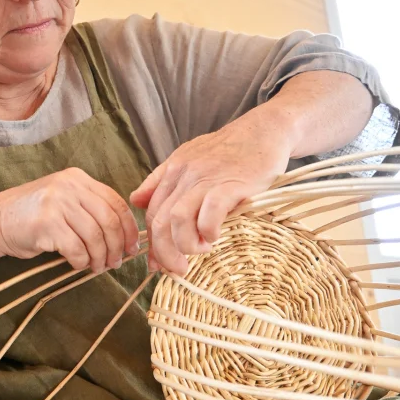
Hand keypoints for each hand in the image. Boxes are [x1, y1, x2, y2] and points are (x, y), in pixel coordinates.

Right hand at [0, 168, 139, 271]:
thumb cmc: (33, 217)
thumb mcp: (64, 202)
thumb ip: (91, 210)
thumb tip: (126, 238)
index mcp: (78, 178)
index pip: (116, 202)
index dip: (129, 228)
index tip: (133, 247)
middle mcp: (69, 186)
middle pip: (109, 220)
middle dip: (118, 246)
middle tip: (116, 263)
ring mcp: (57, 203)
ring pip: (95, 236)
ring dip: (100, 257)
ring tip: (97, 267)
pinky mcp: (46, 223)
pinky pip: (76, 248)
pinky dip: (82, 261)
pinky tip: (78, 264)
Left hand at [130, 106, 295, 274]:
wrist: (264, 130)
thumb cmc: (229, 150)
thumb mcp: (188, 158)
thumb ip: (160, 180)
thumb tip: (135, 200)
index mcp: (172, 171)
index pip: (151, 213)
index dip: (152, 243)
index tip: (158, 264)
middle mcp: (184, 175)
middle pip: (161, 220)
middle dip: (164, 252)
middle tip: (178, 269)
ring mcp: (206, 179)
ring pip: (178, 218)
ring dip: (186, 244)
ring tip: (201, 249)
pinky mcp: (230, 184)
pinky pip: (209, 213)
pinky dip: (208, 231)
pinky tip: (215, 237)